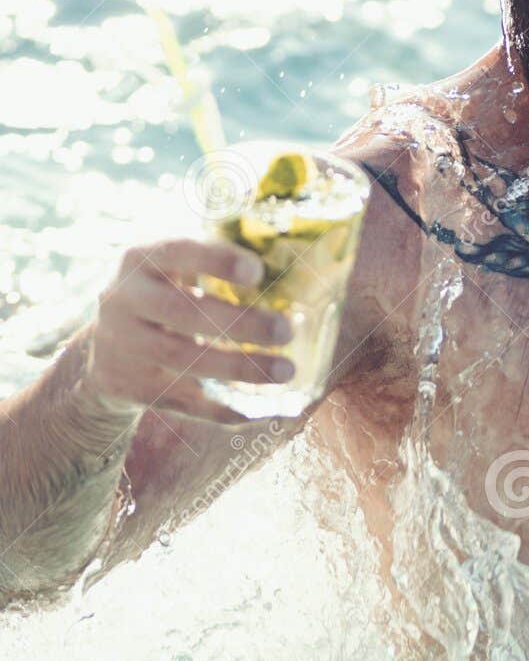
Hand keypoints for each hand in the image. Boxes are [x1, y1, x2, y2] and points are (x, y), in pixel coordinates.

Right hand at [83, 238, 293, 423]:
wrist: (101, 349)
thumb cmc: (162, 296)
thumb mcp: (173, 270)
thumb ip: (215, 265)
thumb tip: (294, 271)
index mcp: (140, 260)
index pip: (176, 251)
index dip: (216, 260)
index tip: (258, 271)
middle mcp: (123, 300)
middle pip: (182, 311)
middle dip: (239, 323)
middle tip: (287, 330)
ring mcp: (122, 346)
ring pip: (183, 359)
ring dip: (239, 367)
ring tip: (285, 371)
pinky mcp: (127, 386)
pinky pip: (181, 401)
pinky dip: (223, 407)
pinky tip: (260, 409)